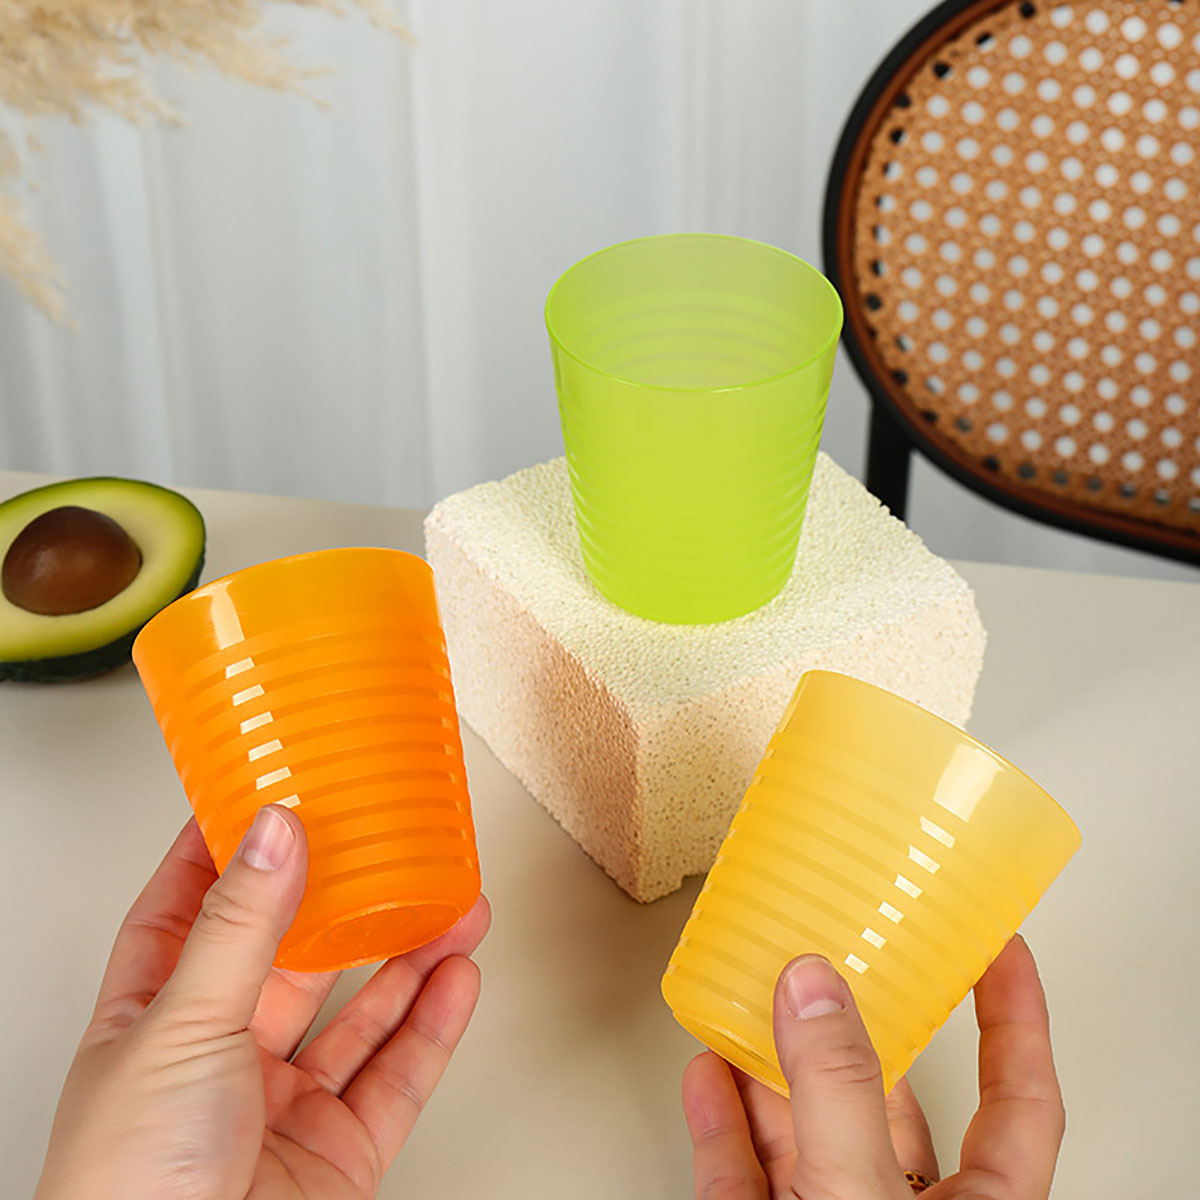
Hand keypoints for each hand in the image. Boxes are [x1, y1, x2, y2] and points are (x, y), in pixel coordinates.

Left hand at [35, 806, 489, 1199]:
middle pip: (292, 959)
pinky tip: (457, 979)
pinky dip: (434, 1025)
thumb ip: (239, 928)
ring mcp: (281, 1108)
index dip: (222, 856)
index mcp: (151, 1023)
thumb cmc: (129, 1192)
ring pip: (358, 1013)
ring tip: (451, 905)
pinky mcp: (338, 1153)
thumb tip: (274, 830)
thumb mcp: (180, 1028)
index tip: (263, 800)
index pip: (184, 914)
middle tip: (386, 848)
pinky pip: (397, 1075)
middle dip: (345, 902)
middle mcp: (217, 1060)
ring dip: (409, 957)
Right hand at [682, 935, 1063, 1198]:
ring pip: (807, 1134)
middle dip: (854, 1027)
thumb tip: (813, 987)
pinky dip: (722, 1123)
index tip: (998, 946)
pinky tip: (709, 1073)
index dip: (1015, 1017)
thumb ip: (838, 1093)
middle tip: (836, 956)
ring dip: (775, 1065)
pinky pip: (743, 1176)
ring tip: (756, 995)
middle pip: (887, 1103)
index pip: (1020, 1097)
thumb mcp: (861, 1197)